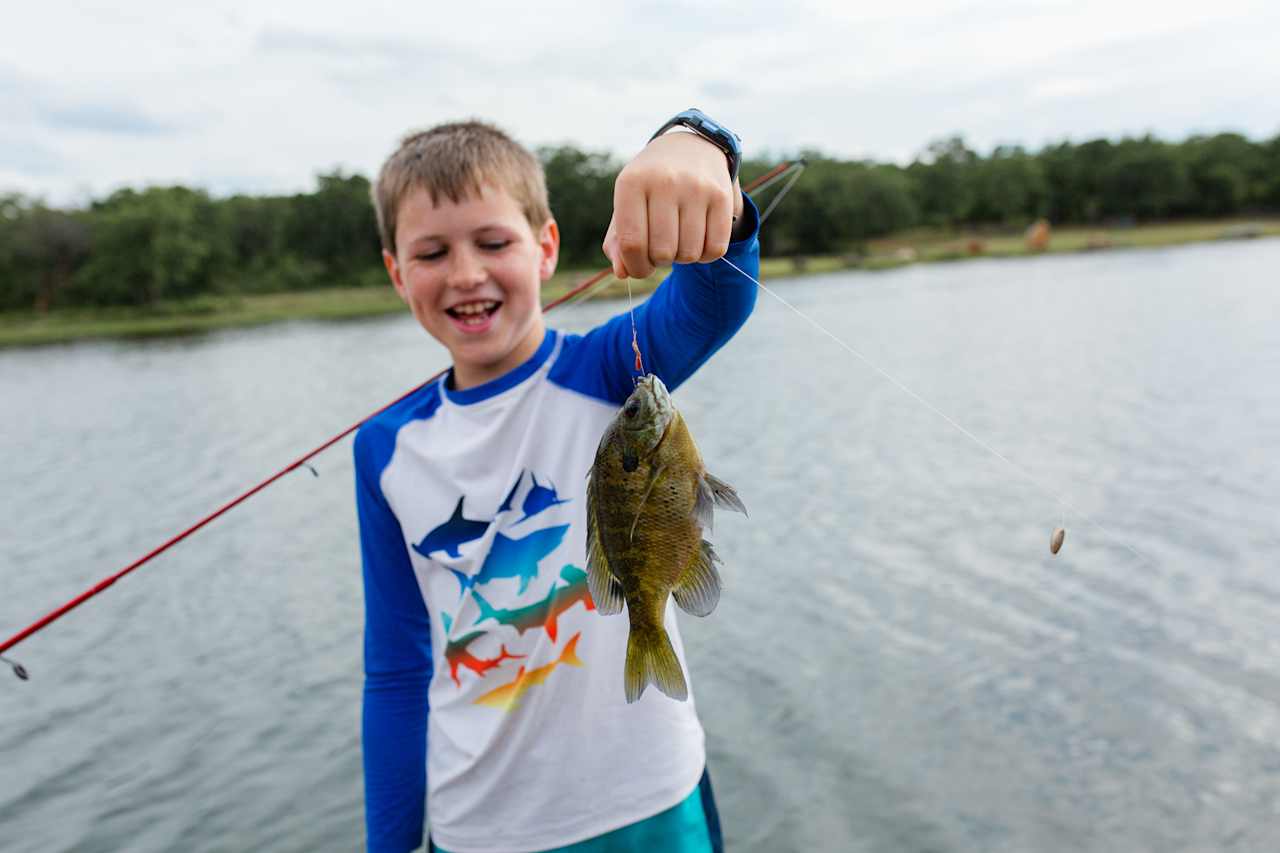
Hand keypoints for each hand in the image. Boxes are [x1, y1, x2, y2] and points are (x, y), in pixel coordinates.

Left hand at [602, 131, 743, 278]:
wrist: (692, 148)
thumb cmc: (652, 186)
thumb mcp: (627, 205)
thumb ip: (618, 242)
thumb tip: (622, 273)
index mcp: (632, 183)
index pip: (631, 243)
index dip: (635, 266)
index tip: (640, 266)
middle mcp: (665, 181)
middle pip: (662, 252)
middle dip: (660, 262)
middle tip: (661, 248)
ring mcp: (696, 187)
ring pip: (690, 254)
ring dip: (683, 258)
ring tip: (678, 240)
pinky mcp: (721, 196)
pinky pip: (715, 248)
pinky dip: (705, 256)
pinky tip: (698, 241)